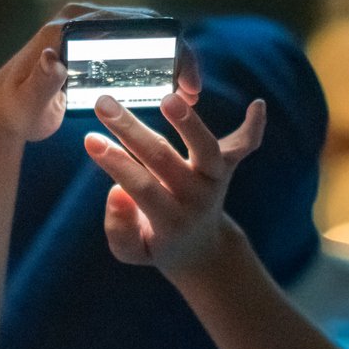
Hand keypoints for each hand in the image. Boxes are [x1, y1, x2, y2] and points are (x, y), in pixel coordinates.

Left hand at [0, 3, 197, 142]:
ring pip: (147, 35)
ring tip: (191, 94)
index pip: (129, 26)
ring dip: (174, 58)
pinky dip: (161, 61)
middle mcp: (82, 18)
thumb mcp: (26, 102)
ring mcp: (91, 27)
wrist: (5, 109)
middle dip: (178, 53)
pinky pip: (138, 45)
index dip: (166, 48)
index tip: (185, 80)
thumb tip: (51, 56)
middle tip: (195, 92)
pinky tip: (176, 90)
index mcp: (69, 27)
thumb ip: (38, 82)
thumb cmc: (15, 110)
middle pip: (145, 26)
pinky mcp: (96, 41)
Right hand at [83, 90, 265, 276]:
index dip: (116, 165)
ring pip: (208, 150)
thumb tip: (116, 193)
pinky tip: (257, 105)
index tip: (90, 139)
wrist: (202, 249)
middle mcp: (196, 198)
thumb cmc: (156, 243)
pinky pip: (245, 146)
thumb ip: (120, 230)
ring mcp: (215, 180)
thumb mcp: (132, 251)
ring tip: (168, 97)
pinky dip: (253, 127)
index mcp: (171, 221)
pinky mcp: (228, 167)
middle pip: (165, 160)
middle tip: (104, 104)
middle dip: (131, 131)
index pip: (142, 188)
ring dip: (190, 123)